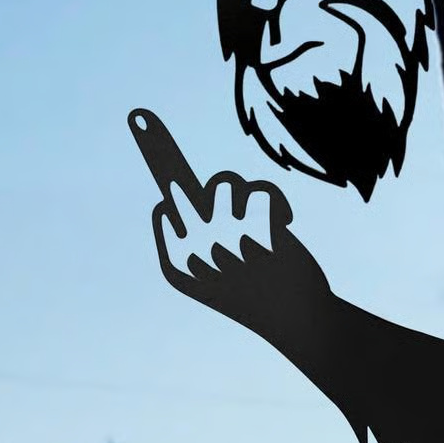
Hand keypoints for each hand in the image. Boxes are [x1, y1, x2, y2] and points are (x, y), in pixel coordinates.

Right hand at [128, 109, 331, 337]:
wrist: (298, 320)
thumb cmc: (252, 293)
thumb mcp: (212, 274)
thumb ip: (191, 234)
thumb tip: (169, 194)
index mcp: (178, 268)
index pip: (165, 209)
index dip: (177, 196)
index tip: (146, 141)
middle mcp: (196, 255)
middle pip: (180, 184)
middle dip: (175, 159)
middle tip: (145, 122)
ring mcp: (226, 242)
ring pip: (224, 183)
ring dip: (241, 193)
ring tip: (253, 214)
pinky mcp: (261, 230)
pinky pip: (260, 190)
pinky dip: (275, 200)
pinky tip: (283, 221)